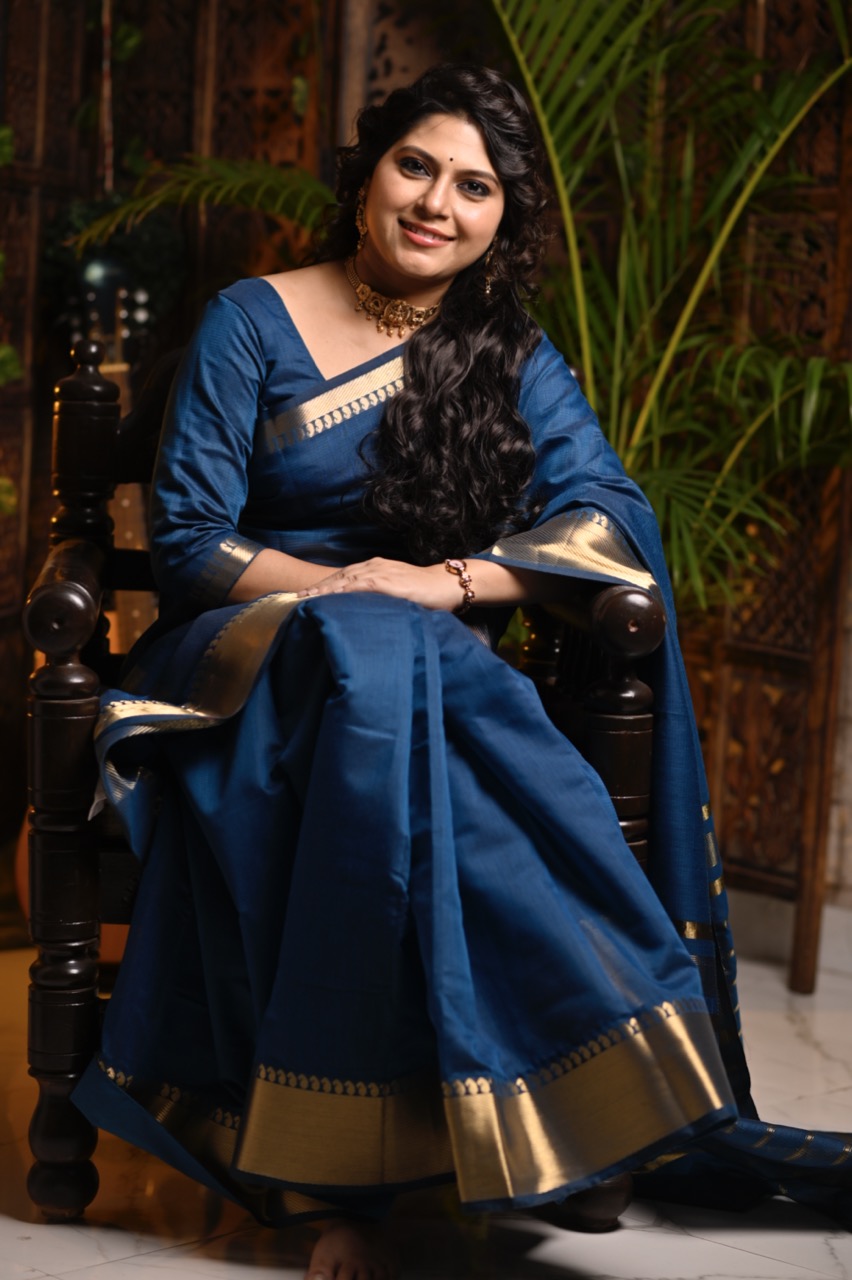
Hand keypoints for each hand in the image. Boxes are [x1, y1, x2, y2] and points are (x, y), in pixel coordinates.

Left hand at [296, 558, 460, 610]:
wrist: (446, 585)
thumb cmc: (426, 592)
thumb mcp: (398, 592)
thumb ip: (381, 597)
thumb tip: (365, 611)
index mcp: (376, 568)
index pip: (344, 576)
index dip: (325, 585)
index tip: (308, 595)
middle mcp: (374, 566)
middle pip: (338, 576)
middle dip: (318, 587)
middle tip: (297, 597)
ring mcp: (379, 572)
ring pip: (344, 579)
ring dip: (323, 589)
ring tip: (305, 599)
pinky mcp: (385, 581)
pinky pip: (357, 585)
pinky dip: (341, 590)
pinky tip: (328, 597)